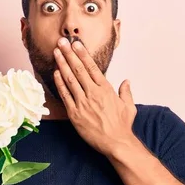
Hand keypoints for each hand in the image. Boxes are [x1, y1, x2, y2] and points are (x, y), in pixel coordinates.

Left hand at [53, 37, 137, 156]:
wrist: (116, 143)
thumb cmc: (122, 126)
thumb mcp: (129, 106)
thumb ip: (125, 92)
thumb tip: (126, 82)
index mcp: (105, 89)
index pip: (92, 67)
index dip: (82, 54)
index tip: (75, 44)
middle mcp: (93, 93)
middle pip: (78, 69)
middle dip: (69, 54)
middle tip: (61, 42)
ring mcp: (83, 103)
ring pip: (70, 79)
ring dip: (62, 64)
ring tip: (56, 52)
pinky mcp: (75, 114)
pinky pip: (65, 95)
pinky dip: (60, 83)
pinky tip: (55, 73)